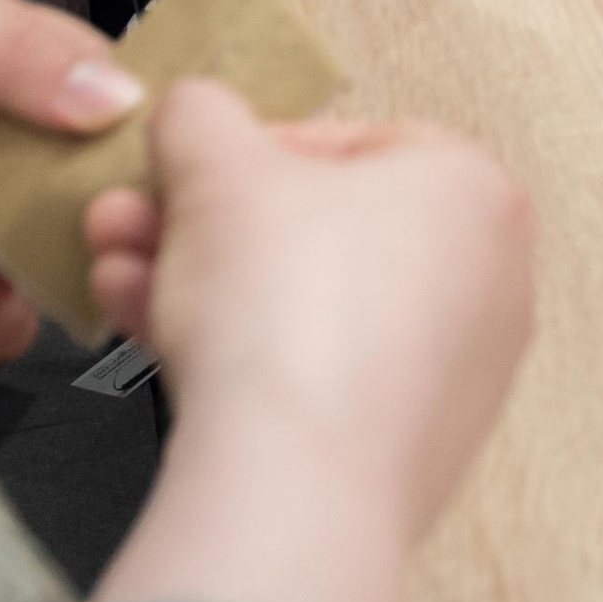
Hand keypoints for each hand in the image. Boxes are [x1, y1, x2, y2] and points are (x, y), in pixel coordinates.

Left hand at [0, 0, 140, 360]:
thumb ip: (5, 47)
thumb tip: (116, 91)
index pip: (85, 88)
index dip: (137, 122)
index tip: (185, 154)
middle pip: (69, 179)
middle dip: (112, 205)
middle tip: (144, 227)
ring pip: (27, 252)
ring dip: (65, 265)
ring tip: (88, 270)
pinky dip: (2, 323)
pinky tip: (15, 309)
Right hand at [84, 79, 532, 536]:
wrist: (294, 488)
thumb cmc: (284, 303)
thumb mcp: (216, 161)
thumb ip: (200, 115)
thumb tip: (193, 114)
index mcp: (474, 189)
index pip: (349, 143)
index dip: (246, 152)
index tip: (184, 170)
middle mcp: (486, 282)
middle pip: (316, 230)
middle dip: (201, 225)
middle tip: (128, 224)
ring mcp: (452, 377)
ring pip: (305, 306)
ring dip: (200, 285)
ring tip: (116, 282)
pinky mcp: (407, 454)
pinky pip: (316, 381)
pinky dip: (242, 359)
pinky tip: (155, 345)